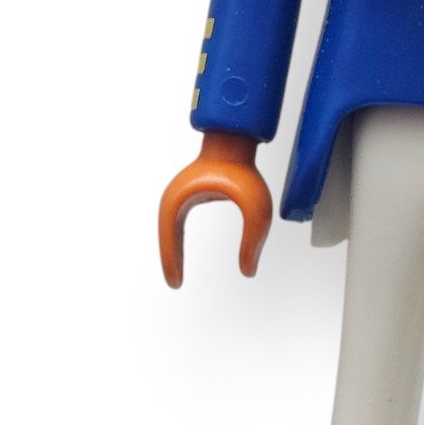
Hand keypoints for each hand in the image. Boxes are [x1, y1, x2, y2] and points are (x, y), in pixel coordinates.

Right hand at [158, 130, 272, 286]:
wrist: (237, 140)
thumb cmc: (244, 169)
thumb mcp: (255, 210)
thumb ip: (253, 241)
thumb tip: (249, 271)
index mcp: (183, 200)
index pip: (171, 239)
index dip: (172, 263)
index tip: (176, 283)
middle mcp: (177, 198)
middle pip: (168, 236)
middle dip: (170, 260)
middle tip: (175, 283)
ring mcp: (182, 194)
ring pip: (171, 230)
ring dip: (173, 250)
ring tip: (176, 273)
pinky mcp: (190, 193)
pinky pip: (178, 222)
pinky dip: (177, 240)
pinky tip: (182, 252)